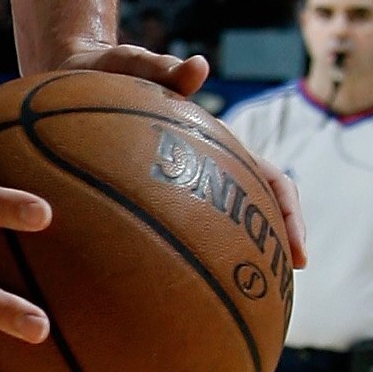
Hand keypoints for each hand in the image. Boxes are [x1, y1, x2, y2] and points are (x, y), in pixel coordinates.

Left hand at [48, 41, 306, 270]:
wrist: (75, 72)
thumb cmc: (111, 70)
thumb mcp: (135, 66)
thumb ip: (165, 70)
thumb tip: (197, 67)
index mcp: (217, 142)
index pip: (271, 179)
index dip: (289, 216)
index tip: (297, 256)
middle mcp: (205, 166)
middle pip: (254, 212)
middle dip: (269, 250)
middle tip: (276, 293)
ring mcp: (177, 181)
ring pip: (214, 226)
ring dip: (230, 260)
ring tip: (234, 305)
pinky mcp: (142, 190)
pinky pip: (164, 229)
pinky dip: (173, 258)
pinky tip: (160, 290)